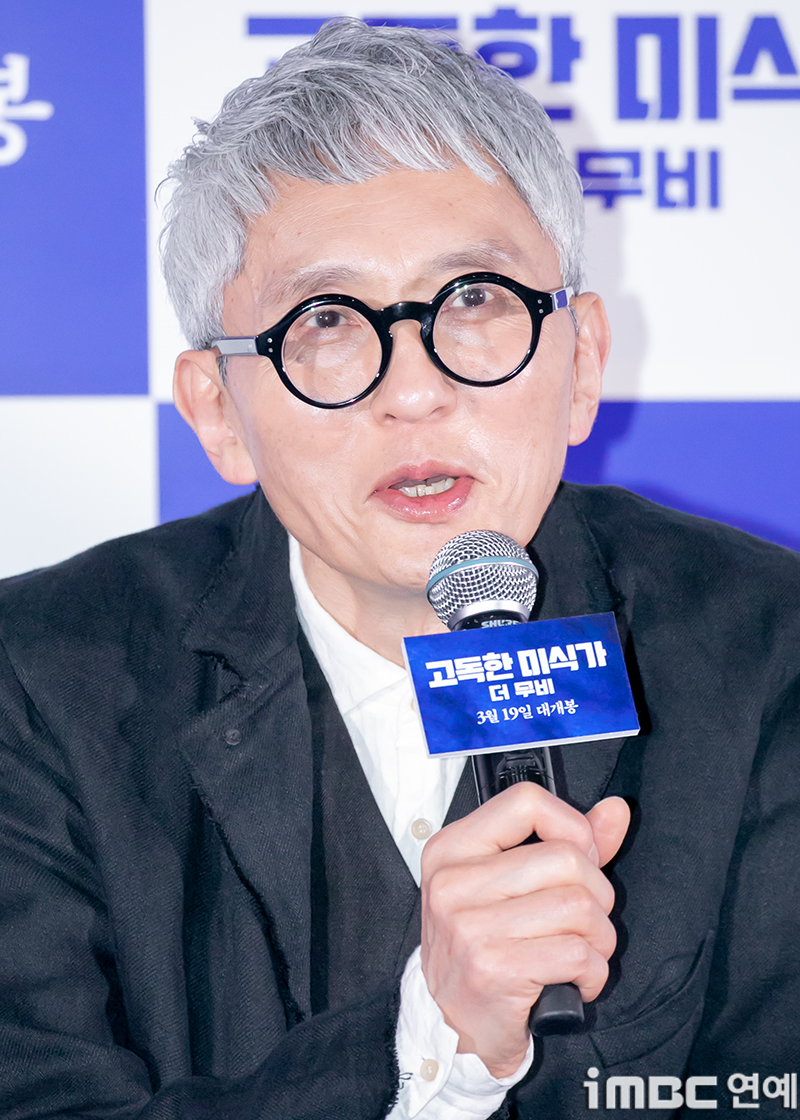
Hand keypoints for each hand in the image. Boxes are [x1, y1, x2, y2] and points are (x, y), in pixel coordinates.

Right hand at [419, 783, 629, 1076]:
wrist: (452, 1025)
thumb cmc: (484, 947)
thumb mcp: (509, 886)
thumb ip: (565, 842)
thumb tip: (616, 810)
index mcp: (453, 848)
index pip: (526, 802)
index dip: (571, 826)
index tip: (580, 858)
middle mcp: (453, 882)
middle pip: (565, 858)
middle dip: (596, 895)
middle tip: (584, 921)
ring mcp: (469, 926)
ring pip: (578, 906)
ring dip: (599, 938)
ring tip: (582, 952)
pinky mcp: (493, 969)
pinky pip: (577, 954)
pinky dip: (594, 972)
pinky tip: (576, 980)